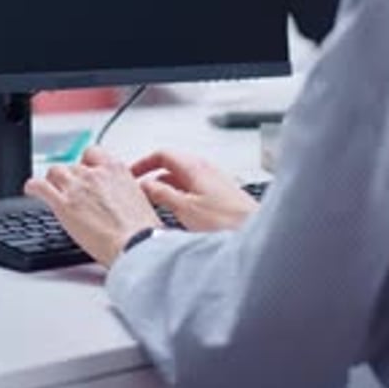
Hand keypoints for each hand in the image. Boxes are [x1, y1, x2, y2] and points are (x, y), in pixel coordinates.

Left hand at [25, 146, 162, 267]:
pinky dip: (33, 187)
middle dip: (70, 176)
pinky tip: (31, 190)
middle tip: (70, 189)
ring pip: (55, 171)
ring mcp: (77, 187)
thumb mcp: (142, 200)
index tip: (84, 172)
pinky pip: (40, 186)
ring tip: (51, 188)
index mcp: (116, 170)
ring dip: (53, 180)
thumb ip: (126, 191)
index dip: (86, 164)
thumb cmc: (143, 231)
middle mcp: (95, 174)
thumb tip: (122, 197)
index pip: (93, 154)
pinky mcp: (63, 205)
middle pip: (73, 165)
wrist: (136, 245)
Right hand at [131, 151, 257, 231]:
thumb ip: (162, 194)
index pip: (162, 154)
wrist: (257, 233)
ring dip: (166, 188)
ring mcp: (215, 181)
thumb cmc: (228, 221)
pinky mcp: (221, 195)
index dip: (143, 163)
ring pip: (182, 179)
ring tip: (155, 205)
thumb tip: (145, 185)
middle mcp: (206, 169)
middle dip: (153, 177)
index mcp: (195, 166)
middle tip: (139, 191)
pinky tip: (178, 215)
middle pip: (172, 165)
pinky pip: (193, 190)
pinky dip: (180, 197)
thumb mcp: (185, 208)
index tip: (131, 174)